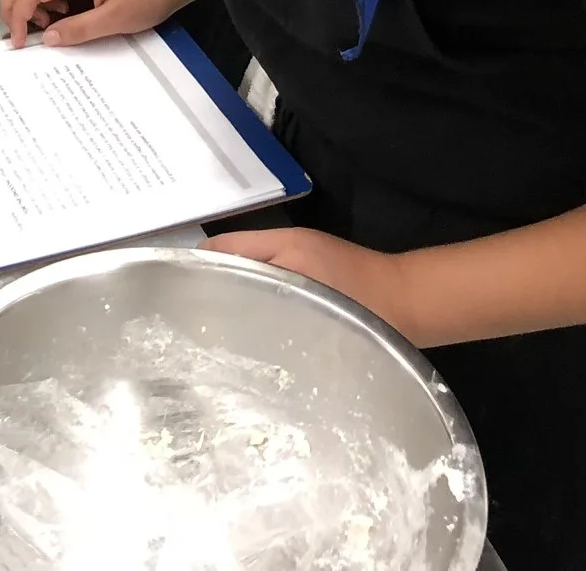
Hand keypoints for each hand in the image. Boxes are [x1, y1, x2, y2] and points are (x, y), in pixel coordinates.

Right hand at [0, 0, 178, 48]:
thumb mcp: (115, 19)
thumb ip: (79, 29)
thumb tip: (47, 38)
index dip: (18, 15)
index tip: (19, 42)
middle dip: (11, 4)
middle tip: (17, 33)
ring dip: (26, 2)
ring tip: (43, 26)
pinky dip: (41, 1)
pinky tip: (58, 18)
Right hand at [202, 226, 419, 338]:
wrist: (413, 307)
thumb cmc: (360, 297)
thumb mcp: (304, 288)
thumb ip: (260, 279)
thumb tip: (215, 283)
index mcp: (279, 243)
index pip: (219, 249)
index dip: (194, 268)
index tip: (172, 299)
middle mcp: (285, 253)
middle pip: (231, 266)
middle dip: (210, 288)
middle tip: (186, 328)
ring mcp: (299, 273)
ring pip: (251, 284)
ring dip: (234, 303)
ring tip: (210, 339)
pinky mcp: (312, 295)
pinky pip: (272, 297)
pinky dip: (257, 311)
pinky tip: (249, 343)